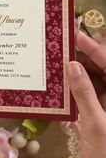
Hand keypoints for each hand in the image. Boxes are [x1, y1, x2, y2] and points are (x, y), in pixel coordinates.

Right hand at [67, 30, 105, 157]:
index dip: (93, 48)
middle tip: (59, 45)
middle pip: (99, 69)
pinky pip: (84, 94)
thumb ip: (84, 93)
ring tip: (55, 59)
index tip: (75, 34)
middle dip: (80, 57)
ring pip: (90, 80)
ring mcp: (105, 105)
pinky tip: (57, 82)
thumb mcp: (95, 123)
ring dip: (74, 71)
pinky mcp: (95, 114)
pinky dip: (71, 88)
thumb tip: (72, 65)